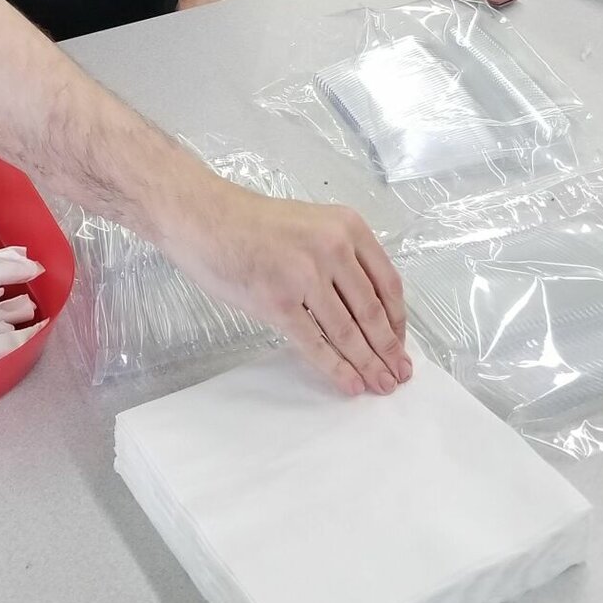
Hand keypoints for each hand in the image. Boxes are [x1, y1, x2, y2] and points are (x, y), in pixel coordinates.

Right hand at [158, 181, 410, 396]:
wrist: (203, 217)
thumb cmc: (250, 223)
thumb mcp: (310, 225)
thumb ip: (338, 257)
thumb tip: (364, 310)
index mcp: (347, 227)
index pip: (387, 282)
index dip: (397, 320)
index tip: (399, 344)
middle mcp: (333, 248)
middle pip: (371, 311)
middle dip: (387, 349)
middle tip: (398, 375)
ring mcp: (305, 275)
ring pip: (347, 331)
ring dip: (367, 363)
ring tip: (380, 384)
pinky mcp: (277, 301)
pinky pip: (315, 342)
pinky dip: (336, 367)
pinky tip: (350, 383)